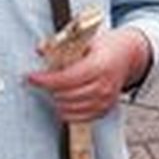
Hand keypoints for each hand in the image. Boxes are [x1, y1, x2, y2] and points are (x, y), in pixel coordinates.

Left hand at [27, 27, 148, 122]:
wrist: (128, 55)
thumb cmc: (105, 46)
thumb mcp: (84, 40)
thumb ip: (61, 44)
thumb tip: (39, 49)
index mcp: (100, 66)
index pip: (66, 79)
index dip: (45, 80)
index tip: (30, 77)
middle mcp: (104, 85)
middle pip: (66, 95)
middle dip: (49, 88)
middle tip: (42, 80)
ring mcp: (106, 100)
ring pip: (70, 109)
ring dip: (57, 99)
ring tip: (55, 88)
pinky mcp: (105, 109)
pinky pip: (79, 118)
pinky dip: (67, 111)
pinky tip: (64, 99)